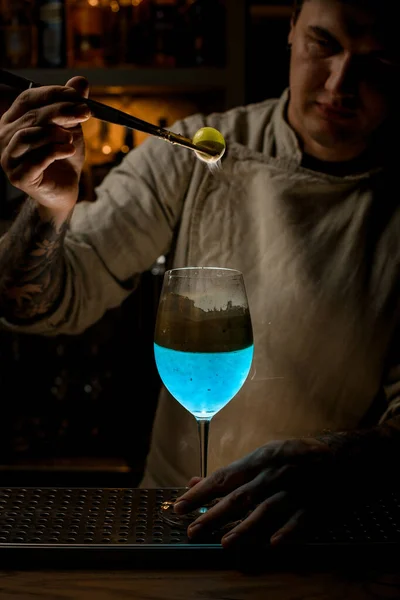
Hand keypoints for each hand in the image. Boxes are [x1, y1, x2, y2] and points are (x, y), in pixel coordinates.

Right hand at [0, 77, 90, 223]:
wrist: (65, 190)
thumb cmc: (64, 157)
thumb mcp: (71, 128)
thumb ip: (72, 106)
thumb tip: (81, 81)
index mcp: (14, 120)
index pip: (28, 99)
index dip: (53, 94)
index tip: (78, 96)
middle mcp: (5, 137)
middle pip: (31, 117)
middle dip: (61, 112)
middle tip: (85, 112)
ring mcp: (9, 158)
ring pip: (28, 137)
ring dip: (53, 133)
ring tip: (71, 137)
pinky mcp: (19, 177)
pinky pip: (34, 160)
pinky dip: (54, 152)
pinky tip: (69, 150)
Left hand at [174, 438, 338, 548]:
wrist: (342, 454)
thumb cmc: (296, 455)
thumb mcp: (264, 455)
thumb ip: (231, 472)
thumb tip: (196, 482)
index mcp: (259, 460)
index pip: (223, 477)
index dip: (201, 493)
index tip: (180, 506)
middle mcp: (273, 475)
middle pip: (240, 497)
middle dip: (214, 514)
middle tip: (192, 531)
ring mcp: (294, 490)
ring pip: (266, 510)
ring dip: (245, 527)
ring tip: (225, 543)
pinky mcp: (315, 505)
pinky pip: (300, 520)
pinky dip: (287, 531)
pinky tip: (274, 544)